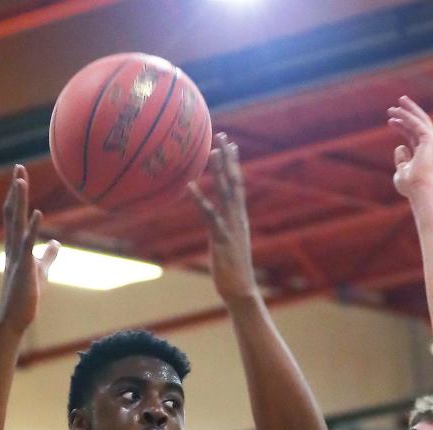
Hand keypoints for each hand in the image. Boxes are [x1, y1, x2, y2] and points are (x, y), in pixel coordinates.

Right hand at [0, 164, 58, 332]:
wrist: (15, 318)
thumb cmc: (27, 296)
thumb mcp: (42, 270)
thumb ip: (48, 255)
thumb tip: (56, 242)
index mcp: (16, 247)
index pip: (16, 216)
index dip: (17, 196)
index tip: (20, 176)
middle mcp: (13, 248)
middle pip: (13, 213)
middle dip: (16, 191)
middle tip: (19, 167)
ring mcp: (16, 257)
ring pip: (17, 224)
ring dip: (20, 202)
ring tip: (22, 180)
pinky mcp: (24, 268)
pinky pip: (27, 244)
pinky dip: (33, 228)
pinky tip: (38, 213)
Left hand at [189, 133, 258, 305]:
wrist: (241, 291)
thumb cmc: (233, 274)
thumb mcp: (228, 248)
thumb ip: (224, 233)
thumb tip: (216, 227)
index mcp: (240, 219)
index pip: (238, 186)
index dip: (234, 164)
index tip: (230, 144)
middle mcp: (238, 218)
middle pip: (234, 181)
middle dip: (228, 158)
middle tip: (223, 134)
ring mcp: (231, 227)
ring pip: (225, 192)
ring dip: (219, 171)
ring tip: (212, 150)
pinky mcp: (221, 238)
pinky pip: (209, 214)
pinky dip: (200, 199)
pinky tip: (190, 186)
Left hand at [388, 96, 432, 198]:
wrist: (418, 189)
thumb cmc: (410, 184)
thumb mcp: (402, 170)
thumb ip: (402, 159)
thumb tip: (400, 146)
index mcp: (425, 152)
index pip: (414, 134)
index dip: (402, 125)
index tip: (391, 121)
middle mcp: (431, 144)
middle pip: (420, 123)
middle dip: (409, 112)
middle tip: (398, 102)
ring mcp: (431, 141)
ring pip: (419, 120)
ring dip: (408, 111)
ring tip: (396, 104)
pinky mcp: (429, 140)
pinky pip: (416, 124)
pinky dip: (407, 117)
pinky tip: (398, 113)